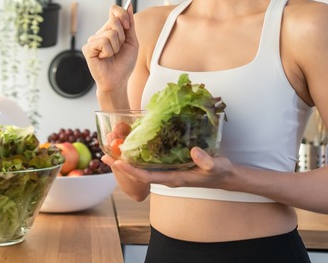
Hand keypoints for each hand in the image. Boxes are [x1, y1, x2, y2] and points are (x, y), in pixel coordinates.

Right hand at [81, 5, 138, 92]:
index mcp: (110, 29)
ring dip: (116, 47)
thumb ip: (130, 25)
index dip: (122, 14)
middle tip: (119, 49)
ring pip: (110, 34)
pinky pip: (103, 42)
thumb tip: (129, 6)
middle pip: (114, 21)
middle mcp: (100, 32)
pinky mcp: (88, 48)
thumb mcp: (132, 42)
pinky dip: (108, 52)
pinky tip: (104, 58)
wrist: (118, 80)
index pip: (114, 10)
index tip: (127, 26)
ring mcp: (93, 40)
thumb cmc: (124, 63)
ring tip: (112, 55)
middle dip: (122, 37)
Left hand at [109, 147, 236, 189]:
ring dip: (127, 161)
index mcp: (174, 179)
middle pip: (139, 173)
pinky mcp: (170, 167)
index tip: (117, 162)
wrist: (223, 176)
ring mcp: (167, 173)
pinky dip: (138, 157)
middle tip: (104, 156)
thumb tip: (194, 151)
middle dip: (122, 166)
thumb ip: (206, 160)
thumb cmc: (219, 171)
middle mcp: (167, 177)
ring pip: (143, 169)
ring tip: (111, 151)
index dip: (131, 170)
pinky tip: (132, 148)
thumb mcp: (215, 165)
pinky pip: (150, 164)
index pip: (147, 177)